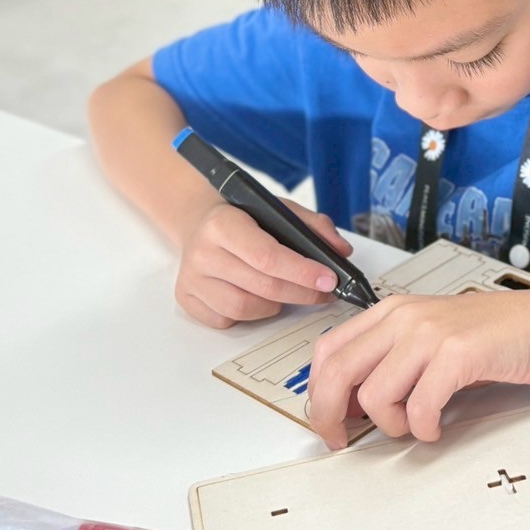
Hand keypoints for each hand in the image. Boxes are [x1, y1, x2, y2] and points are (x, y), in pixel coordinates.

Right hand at [175, 198, 352, 326]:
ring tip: (288, 292)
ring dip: (275, 305)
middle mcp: (202, 253)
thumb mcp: (277, 209)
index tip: (329, 279)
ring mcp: (192, 280)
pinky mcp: (187, 300)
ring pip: (245, 309)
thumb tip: (342, 252)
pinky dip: (250, 315)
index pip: (267, 256)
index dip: (302, 272)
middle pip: (261, 286)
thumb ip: (312, 226)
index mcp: (223, 223)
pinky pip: (227, 320)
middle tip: (324, 293)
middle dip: (301, 292)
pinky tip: (259, 298)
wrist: (199, 223)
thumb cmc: (244, 218)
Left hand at [308, 289, 529, 448]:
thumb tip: (354, 403)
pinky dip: (423, 429)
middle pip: (337, 372)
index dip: (318, 392)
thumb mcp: (430, 337)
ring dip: (390, 425)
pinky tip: (436, 426)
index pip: (328, 350)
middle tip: (343, 440)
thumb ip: (391, 360)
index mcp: (392, 311)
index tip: (328, 420)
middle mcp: (404, 317)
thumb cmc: (494, 333)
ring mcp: (430, 334)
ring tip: (413, 424)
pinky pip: (420, 407)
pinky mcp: (457, 354)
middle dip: (331, 417)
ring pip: (374, 396)